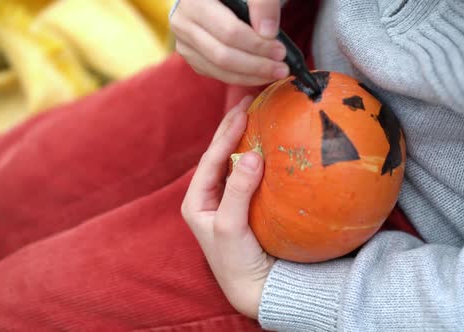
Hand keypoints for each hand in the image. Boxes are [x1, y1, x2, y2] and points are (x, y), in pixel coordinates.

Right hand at [170, 0, 287, 85]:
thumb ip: (262, 4)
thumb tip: (268, 33)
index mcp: (194, 0)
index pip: (229, 32)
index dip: (257, 45)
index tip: (281, 51)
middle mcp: (182, 22)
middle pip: (223, 55)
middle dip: (257, 65)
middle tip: (282, 68)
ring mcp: (184, 42)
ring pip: (219, 69)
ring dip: (251, 76)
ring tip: (275, 73)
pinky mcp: (191, 56)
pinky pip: (216, 74)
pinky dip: (241, 78)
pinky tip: (260, 74)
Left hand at [181, 96, 274, 318]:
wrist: (254, 288)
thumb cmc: (236, 260)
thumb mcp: (231, 226)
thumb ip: (238, 190)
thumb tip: (252, 155)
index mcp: (197, 200)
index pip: (211, 158)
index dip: (226, 133)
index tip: (243, 110)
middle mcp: (209, 197)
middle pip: (219, 155)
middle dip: (231, 128)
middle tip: (247, 101)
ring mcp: (228, 200)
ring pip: (234, 161)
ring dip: (243, 138)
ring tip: (254, 113)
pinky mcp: (245, 205)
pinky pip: (249, 174)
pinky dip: (256, 156)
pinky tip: (266, 143)